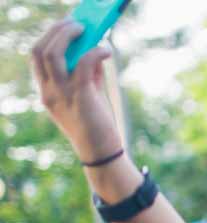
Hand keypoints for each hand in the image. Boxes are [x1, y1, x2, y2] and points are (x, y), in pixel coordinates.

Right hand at [31, 19, 121, 161]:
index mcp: (47, 91)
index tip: (63, 26)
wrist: (102, 152)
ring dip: (67, 35)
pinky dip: (94, 52)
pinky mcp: (81, 96)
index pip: (36, 57)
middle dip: (55, 31)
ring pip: (52, 53)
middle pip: (39, 50)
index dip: (49, 37)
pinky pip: (82, 64)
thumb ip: (86, 74)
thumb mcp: (87, 96)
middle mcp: (49, 91)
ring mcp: (62, 94)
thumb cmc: (96, 124)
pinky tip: (106, 51)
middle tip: (75, 23)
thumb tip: (93, 50)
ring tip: (84, 29)